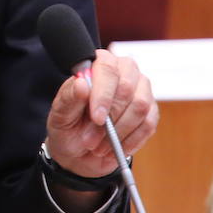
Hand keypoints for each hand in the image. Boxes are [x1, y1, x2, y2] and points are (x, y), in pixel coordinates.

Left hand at [45, 49, 157, 178]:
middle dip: (110, 119)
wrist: (80, 149)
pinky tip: (115, 148)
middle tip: (91, 140)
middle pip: (127, 88)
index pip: (107, 68)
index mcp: (98, 63)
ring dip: (119, 133)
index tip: (96, 118)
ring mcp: (141, 89)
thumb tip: (82, 84)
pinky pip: (148, 125)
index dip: (103, 94)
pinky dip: (130, 141)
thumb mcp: (61, 113)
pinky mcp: (151, 110)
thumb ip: (69, 97)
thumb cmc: (68, 124)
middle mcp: (124, 70)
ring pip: (140, 107)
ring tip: (99, 147)